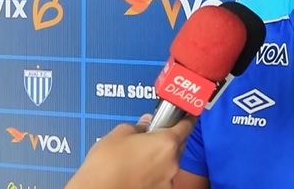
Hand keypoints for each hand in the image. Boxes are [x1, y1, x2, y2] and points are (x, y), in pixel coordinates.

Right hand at [65, 114, 196, 188]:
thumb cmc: (105, 165)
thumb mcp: (119, 134)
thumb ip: (138, 126)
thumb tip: (144, 125)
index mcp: (167, 142)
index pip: (187, 125)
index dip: (186, 117)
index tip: (187, 113)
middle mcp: (172, 162)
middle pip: (178, 144)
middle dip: (168, 138)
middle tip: (152, 136)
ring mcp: (167, 179)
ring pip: (169, 162)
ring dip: (160, 157)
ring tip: (139, 157)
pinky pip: (162, 177)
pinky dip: (154, 173)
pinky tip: (138, 172)